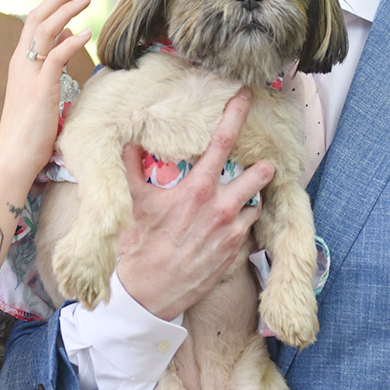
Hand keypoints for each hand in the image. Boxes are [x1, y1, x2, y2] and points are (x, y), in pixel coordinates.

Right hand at [0, 0, 91, 179]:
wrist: (13, 157)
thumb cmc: (29, 129)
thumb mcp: (41, 89)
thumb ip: (52, 63)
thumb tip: (69, 37)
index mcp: (20, 62)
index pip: (34, 21)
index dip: (54, 2)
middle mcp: (21, 63)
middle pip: (37, 18)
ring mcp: (28, 75)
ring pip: (44, 31)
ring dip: (67, 11)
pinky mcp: (39, 90)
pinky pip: (54, 57)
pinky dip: (70, 42)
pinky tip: (87, 32)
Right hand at [114, 89, 273, 320]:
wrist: (148, 293)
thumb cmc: (139, 246)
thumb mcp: (133, 202)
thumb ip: (132, 167)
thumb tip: (128, 142)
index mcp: (196, 189)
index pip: (222, 142)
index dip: (236, 115)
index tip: (246, 96)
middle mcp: (220, 208)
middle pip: (257, 175)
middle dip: (261, 167)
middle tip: (260, 163)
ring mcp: (231, 232)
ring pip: (256, 204)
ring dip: (251, 198)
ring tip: (242, 197)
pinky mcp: (235, 253)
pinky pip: (250, 229)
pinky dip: (244, 223)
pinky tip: (231, 224)